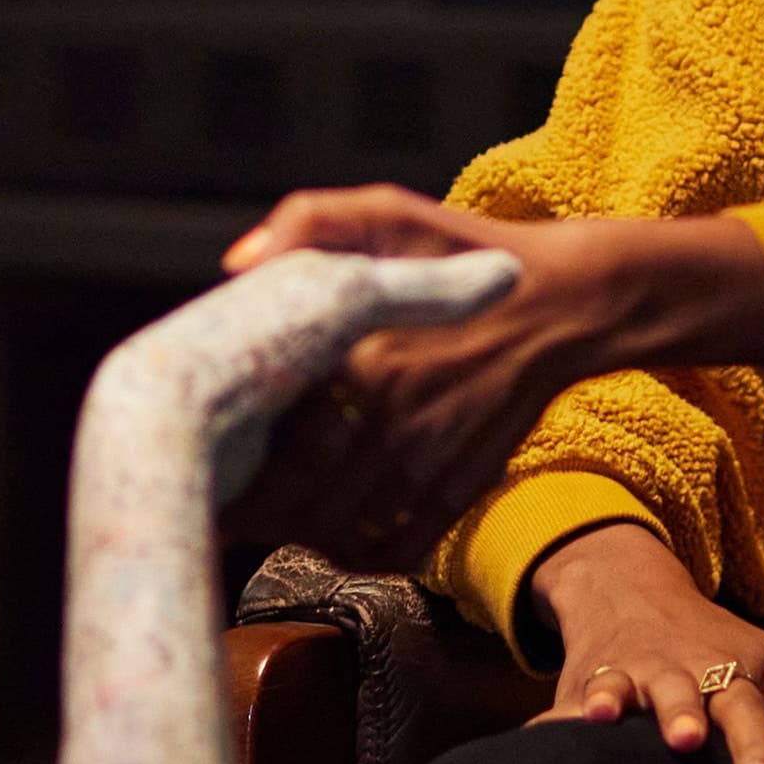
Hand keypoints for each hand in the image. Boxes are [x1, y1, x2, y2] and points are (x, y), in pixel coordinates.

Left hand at [216, 186, 763, 574]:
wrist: (565, 302)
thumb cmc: (462, 252)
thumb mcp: (388, 211)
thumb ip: (308, 221)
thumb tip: (235, 265)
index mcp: (360, 348)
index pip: (270, 423)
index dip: (224, 450)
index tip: (197, 454)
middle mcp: (390, 415)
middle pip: (294, 494)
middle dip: (247, 511)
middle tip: (218, 505)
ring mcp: (426, 459)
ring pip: (337, 528)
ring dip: (294, 534)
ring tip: (270, 522)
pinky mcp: (458, 488)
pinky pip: (394, 546)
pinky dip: (356, 553)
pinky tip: (336, 534)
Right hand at [530, 522, 763, 763]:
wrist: (634, 590)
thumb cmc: (721, 646)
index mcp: (730, 673)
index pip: (750, 710)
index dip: (757, 748)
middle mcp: (677, 672)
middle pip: (685, 694)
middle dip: (684, 716)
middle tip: (688, 741)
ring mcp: (628, 674)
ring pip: (623, 685)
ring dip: (616, 699)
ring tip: (608, 716)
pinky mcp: (586, 683)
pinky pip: (566, 702)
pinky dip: (553, 718)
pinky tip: (540, 734)